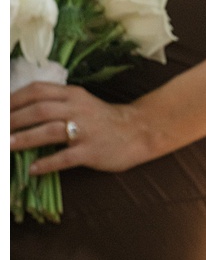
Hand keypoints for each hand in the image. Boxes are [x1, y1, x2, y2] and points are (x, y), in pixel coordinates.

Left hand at [10, 82, 158, 173]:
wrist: (139, 131)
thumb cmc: (103, 119)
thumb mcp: (81, 103)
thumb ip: (54, 104)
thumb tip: (17, 112)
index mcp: (73, 94)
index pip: (38, 90)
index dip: (13, 99)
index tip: (0, 108)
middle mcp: (78, 109)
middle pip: (39, 110)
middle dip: (12, 120)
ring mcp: (86, 130)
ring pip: (49, 131)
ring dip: (23, 138)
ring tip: (5, 146)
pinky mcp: (91, 151)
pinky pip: (64, 158)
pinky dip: (46, 163)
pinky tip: (32, 169)